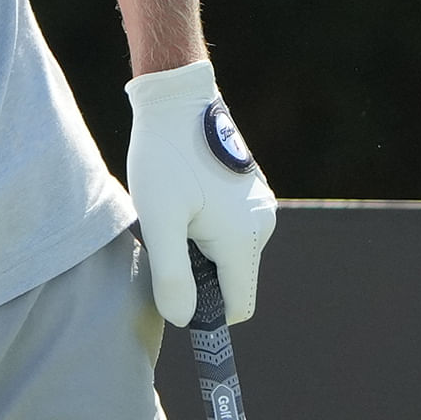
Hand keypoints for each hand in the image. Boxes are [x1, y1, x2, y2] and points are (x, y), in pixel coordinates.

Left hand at [126, 59, 276, 326]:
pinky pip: (229, 228)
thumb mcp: (158, 218)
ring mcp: (259, 208)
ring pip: (227, 252)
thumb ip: (172, 272)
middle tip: (164, 236)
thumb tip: (184, 319)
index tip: (173, 290)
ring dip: (197, 246)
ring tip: (170, 211)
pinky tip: (180, 197)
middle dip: (197, 272)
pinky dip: (203, 226)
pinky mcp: (250, 193)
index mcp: (244, 240)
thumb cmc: (164, 158)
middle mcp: (262, 227)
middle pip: (230, 278)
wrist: (177, 100)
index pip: (238, 305)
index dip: (207, 311)